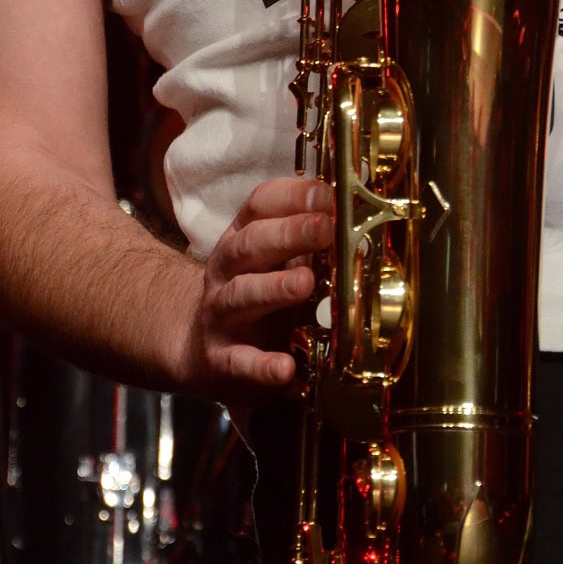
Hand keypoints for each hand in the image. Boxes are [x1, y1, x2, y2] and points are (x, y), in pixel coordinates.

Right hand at [187, 177, 333, 399]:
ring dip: (274, 288)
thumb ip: (311, 239)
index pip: (259, 205)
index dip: (291, 196)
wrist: (201, 347)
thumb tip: (361, 215)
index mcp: (243, 238)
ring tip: (305, 284)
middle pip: (250, 244)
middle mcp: (227, 271)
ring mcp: (220, 314)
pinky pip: (238, 362)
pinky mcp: (219, 360)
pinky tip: (285, 368)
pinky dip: (261, 366)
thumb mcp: (278, 260)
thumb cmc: (256, 292)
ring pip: (240, 295)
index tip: (325, 194)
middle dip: (287, 234)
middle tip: (323, 228)